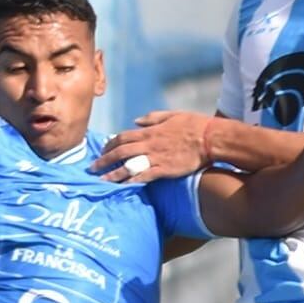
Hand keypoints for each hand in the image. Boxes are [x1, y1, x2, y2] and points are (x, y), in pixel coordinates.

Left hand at [95, 110, 211, 182]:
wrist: (210, 138)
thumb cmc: (194, 125)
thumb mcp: (171, 115)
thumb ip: (152, 118)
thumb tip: (136, 121)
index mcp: (149, 131)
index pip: (123, 137)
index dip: (109, 144)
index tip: (102, 151)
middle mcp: (149, 144)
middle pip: (120, 151)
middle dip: (104, 160)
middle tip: (93, 168)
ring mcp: (156, 157)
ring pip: (128, 165)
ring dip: (113, 173)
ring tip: (102, 181)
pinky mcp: (164, 169)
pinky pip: (144, 176)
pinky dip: (132, 182)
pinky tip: (123, 187)